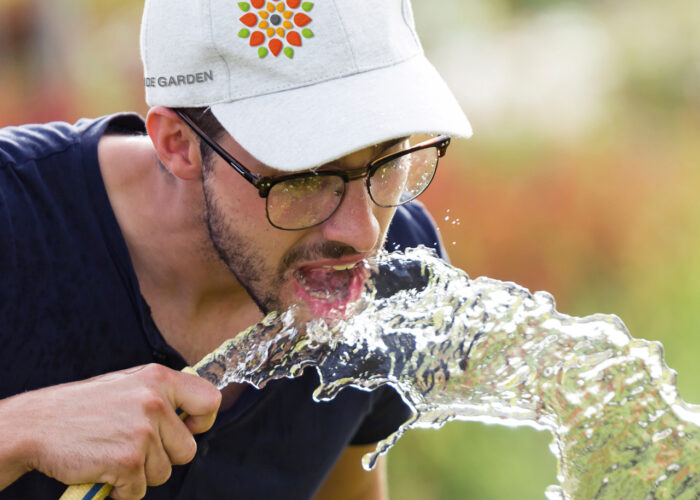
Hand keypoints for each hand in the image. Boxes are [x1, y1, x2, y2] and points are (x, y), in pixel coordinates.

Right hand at [0, 363, 220, 498]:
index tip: (188, 428)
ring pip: (164, 472)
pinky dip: (122, 489)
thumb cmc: (84, 407)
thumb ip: (162, 394)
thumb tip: (196, 411)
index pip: (210, 400)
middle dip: (164, 457)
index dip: (203, 421)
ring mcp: (142, 431)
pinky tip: (104, 469)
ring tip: (115, 454)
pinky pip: (139, 490)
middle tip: (134, 448)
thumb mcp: (129, 385)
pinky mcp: (128, 460)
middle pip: (187, 449)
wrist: (38, 424)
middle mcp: (155, 401)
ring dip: (141, 473)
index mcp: (159, 378)